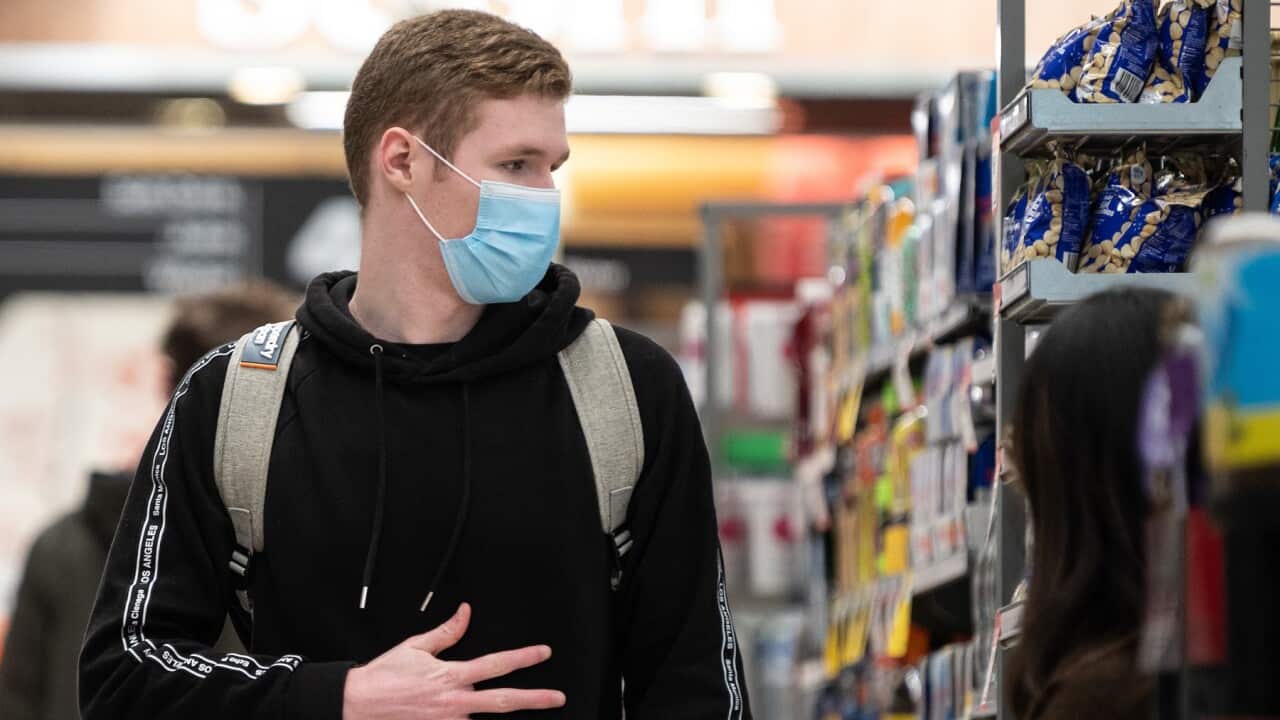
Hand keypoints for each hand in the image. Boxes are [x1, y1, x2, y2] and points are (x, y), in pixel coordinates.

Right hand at [342, 603, 564, 718]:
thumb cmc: (385, 675)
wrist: (357, 704)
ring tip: (535, 718)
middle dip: (534, 699)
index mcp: (451, 675)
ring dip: (509, 719)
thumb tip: (466, 612)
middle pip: (503, 701)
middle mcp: (454, 701)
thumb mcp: (416, 646)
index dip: (523, 658)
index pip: (496, 664)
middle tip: (558, 697)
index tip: (544, 653)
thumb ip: (447, 632)